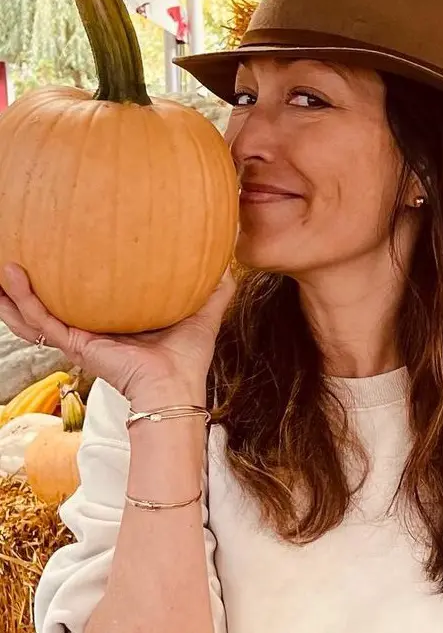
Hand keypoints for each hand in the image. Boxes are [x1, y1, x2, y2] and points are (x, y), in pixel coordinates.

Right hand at [0, 263, 236, 405]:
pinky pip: (40, 321)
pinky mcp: (75, 346)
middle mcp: (93, 330)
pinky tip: (11, 276)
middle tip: (15, 256)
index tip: (61, 249)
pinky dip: (22, 300)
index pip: (87, 297)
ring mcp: (80, 338)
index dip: (72, 278)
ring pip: (34, 314)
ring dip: (13, 292)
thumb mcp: (203, 310)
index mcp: (117, 322)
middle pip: (51, 305)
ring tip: (2, 264)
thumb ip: (215, 286)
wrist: (177, 386)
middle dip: (30, 285)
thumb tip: (226, 255)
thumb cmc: (188, 357)